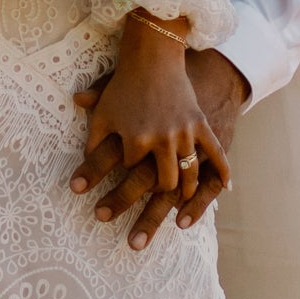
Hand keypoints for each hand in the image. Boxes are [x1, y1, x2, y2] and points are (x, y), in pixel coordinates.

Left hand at [71, 29, 248, 248]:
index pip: (126, 172)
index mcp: (136, 137)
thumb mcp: (104, 108)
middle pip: (158, 185)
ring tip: (175, 223)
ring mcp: (186, 135)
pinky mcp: (204, 126)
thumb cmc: (127, 83)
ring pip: (188, 177)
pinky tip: (223, 193)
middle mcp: (163, 140)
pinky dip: (220, 175)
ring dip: (182, 202)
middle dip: (145, 215)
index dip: (111, 194)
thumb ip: (90, 136)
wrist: (158, 54)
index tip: (96, 214)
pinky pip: (216, 155)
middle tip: (134, 243)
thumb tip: (77, 165)